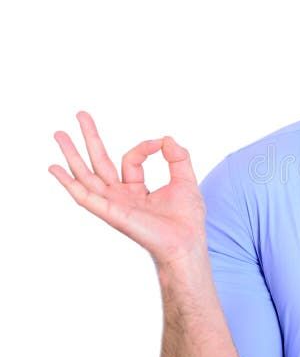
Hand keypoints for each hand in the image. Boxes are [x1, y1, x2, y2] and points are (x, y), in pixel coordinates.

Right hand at [48, 111, 207, 267]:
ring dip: (72, 154)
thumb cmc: (187, 218)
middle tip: (80, 114)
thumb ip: (177, 157)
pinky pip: (84, 196)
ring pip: (86, 175)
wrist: (186, 241)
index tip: (160, 144)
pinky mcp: (110, 212)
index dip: (145, 147)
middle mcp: (120, 196)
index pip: (131, 159)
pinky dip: (68, 182)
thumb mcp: (185, 179)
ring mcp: (113, 204)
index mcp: (136, 189)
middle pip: (99, 162)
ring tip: (58, 133)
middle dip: (89, 138)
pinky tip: (55, 169)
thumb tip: (166, 139)